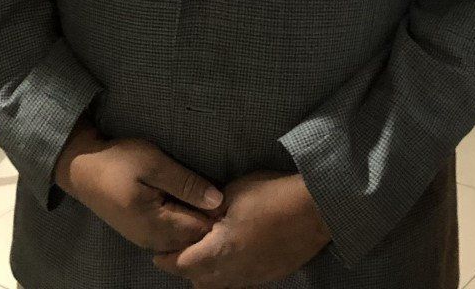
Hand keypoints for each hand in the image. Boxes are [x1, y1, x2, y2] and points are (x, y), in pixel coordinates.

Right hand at [56, 123, 223, 252]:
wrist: (82, 169)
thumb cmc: (118, 161)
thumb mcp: (154, 164)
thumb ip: (186, 183)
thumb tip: (218, 200)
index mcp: (155, 224)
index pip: (200, 230)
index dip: (217, 213)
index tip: (226, 192)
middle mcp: (152, 240)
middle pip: (193, 239)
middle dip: (209, 220)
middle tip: (218, 192)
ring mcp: (146, 240)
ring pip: (183, 240)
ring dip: (196, 222)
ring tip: (202, 195)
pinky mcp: (142, 234)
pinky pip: (171, 237)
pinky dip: (183, 223)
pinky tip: (188, 204)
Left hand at [152, 170, 330, 287]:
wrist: (315, 209)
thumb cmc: (272, 196)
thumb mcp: (233, 194)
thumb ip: (209, 212)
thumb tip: (198, 220)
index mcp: (219, 251)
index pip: (181, 265)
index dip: (167, 258)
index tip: (159, 251)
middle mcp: (233, 272)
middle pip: (198, 281)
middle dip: (185, 268)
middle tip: (182, 250)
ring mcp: (253, 277)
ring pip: (220, 286)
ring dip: (208, 274)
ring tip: (207, 254)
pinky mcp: (269, 277)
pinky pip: (240, 282)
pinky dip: (230, 273)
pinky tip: (234, 256)